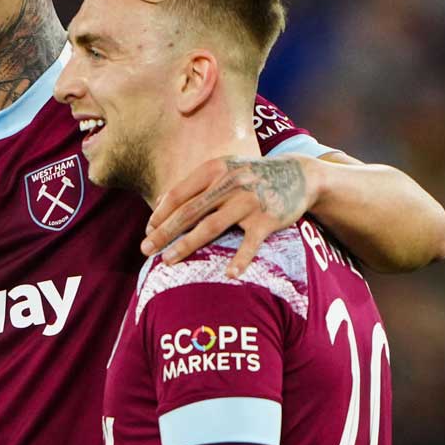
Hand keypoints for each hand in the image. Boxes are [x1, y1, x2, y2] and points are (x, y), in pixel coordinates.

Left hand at [142, 155, 315, 276]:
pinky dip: (240, 260)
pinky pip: (250, 243)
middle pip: (189, 212)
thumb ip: (194, 186)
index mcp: (214, 169)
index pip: (178, 194)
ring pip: (211, 227)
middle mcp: (229, 183)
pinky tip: (228, 275)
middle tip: (145, 250)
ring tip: (167, 261)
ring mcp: (249, 201)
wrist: (300, 175)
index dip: (159, 215)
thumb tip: (158, 205)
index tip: (147, 232)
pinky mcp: (268, 218)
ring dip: (186, 245)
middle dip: (164, 233)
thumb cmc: (251, 177)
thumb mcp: (223, 171)